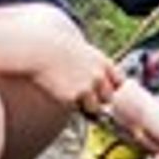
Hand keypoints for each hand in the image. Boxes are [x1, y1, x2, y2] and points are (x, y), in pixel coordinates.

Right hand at [0, 4, 120, 113]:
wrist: (39, 52)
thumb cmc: (58, 50)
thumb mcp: (84, 52)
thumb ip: (96, 67)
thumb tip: (102, 85)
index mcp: (103, 62)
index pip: (120, 82)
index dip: (112, 87)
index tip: (103, 88)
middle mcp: (98, 76)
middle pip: (108, 98)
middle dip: (99, 99)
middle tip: (84, 93)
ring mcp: (86, 88)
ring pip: (94, 107)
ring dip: (85, 105)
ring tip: (69, 91)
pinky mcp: (72, 98)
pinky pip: (76, 108)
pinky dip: (70, 104)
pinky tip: (59, 90)